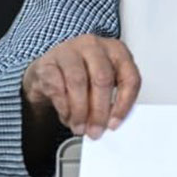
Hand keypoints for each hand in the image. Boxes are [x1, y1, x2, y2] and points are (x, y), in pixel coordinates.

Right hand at [22, 35, 141, 140]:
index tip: (115, 123)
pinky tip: (67, 116)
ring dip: (80, 111)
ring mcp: (69, 50)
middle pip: (102, 79)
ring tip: (79, 127)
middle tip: (95, 130)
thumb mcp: (103, 84)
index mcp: (116, 50)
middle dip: (99, 110)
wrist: (50, 71)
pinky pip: (56, 86)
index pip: (129, 77)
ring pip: (78, 82)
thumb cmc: (82, 76)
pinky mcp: (48, 61)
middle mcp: (93, 46)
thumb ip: (112, 100)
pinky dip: (63, 107)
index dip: (124, 104)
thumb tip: (111, 124)